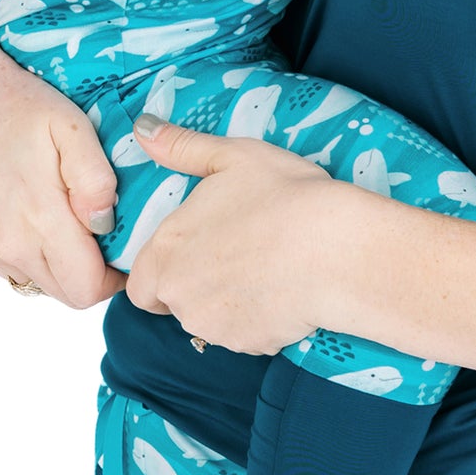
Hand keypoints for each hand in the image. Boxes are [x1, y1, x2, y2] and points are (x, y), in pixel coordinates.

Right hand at [0, 23, 125, 308]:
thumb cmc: (18, 102)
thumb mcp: (70, 126)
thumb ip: (94, 180)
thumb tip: (106, 224)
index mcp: (36, 222)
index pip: (87, 289)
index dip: (117, 275)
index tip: (129, 245)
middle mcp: (6, 246)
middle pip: (67, 293)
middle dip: (95, 273)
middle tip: (109, 232)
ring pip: (41, 283)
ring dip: (67, 266)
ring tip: (78, 221)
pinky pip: (16, 269)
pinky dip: (39, 257)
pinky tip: (46, 217)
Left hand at [126, 121, 341, 350]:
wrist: (335, 251)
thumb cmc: (284, 197)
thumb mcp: (232, 156)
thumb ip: (181, 147)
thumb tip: (143, 128)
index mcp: (166, 252)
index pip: (140, 285)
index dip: (161, 271)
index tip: (192, 253)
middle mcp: (180, 297)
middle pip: (175, 302)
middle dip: (198, 285)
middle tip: (237, 253)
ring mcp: (214, 326)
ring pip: (210, 320)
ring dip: (227, 302)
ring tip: (266, 268)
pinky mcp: (250, 345)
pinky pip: (246, 335)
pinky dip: (259, 318)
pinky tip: (284, 290)